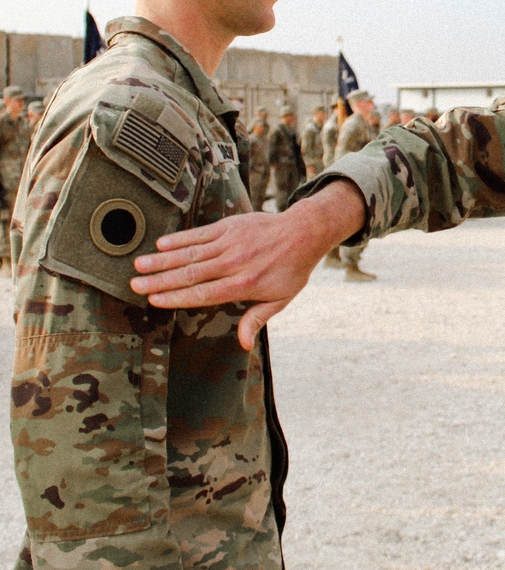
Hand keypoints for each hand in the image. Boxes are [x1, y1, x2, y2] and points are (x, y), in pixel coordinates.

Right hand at [131, 180, 366, 349]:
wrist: (304, 232)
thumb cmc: (291, 269)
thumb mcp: (281, 299)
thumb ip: (257, 319)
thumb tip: (244, 344)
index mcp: (244, 284)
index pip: (203, 294)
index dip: (176, 297)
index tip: (154, 300)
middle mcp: (234, 263)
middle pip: (191, 274)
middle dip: (160, 280)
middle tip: (135, 285)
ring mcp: (231, 242)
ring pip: (191, 253)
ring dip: (163, 259)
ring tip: (139, 265)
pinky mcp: (230, 225)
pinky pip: (201, 233)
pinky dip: (180, 239)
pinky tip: (161, 244)